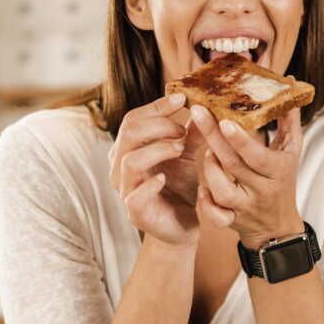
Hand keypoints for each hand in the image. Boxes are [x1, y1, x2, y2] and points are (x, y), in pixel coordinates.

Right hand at [108, 94, 198, 246]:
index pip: (134, 119)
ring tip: (180, 149)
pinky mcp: (135, 212)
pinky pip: (135, 196)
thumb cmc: (180, 186)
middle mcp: (120, 166)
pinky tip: (165, 178)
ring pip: (130, 160)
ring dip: (158, 150)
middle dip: (159, 125)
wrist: (182, 224)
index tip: (182, 98)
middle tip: (182, 130)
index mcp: (129, 148)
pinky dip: (150, 184)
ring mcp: (126, 189)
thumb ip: (192, 131)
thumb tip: (202, 104)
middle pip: (129, 133)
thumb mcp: (189, 154)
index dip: (157, 106)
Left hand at [189, 105, 304, 249]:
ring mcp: (245, 206)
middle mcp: (261, 189)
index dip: (240, 140)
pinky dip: (204, 202)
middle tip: (198, 112)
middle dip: (213, 138)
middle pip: (234, 165)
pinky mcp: (232, 220)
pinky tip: (200, 187)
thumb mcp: (291, 151)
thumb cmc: (283, 180)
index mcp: (277, 170)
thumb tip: (289, 84)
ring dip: (209, 170)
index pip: (257, 156)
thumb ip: (288, 119)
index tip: (224, 120)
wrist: (278, 226)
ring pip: (222, 191)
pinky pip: (215, 215)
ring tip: (206, 151)